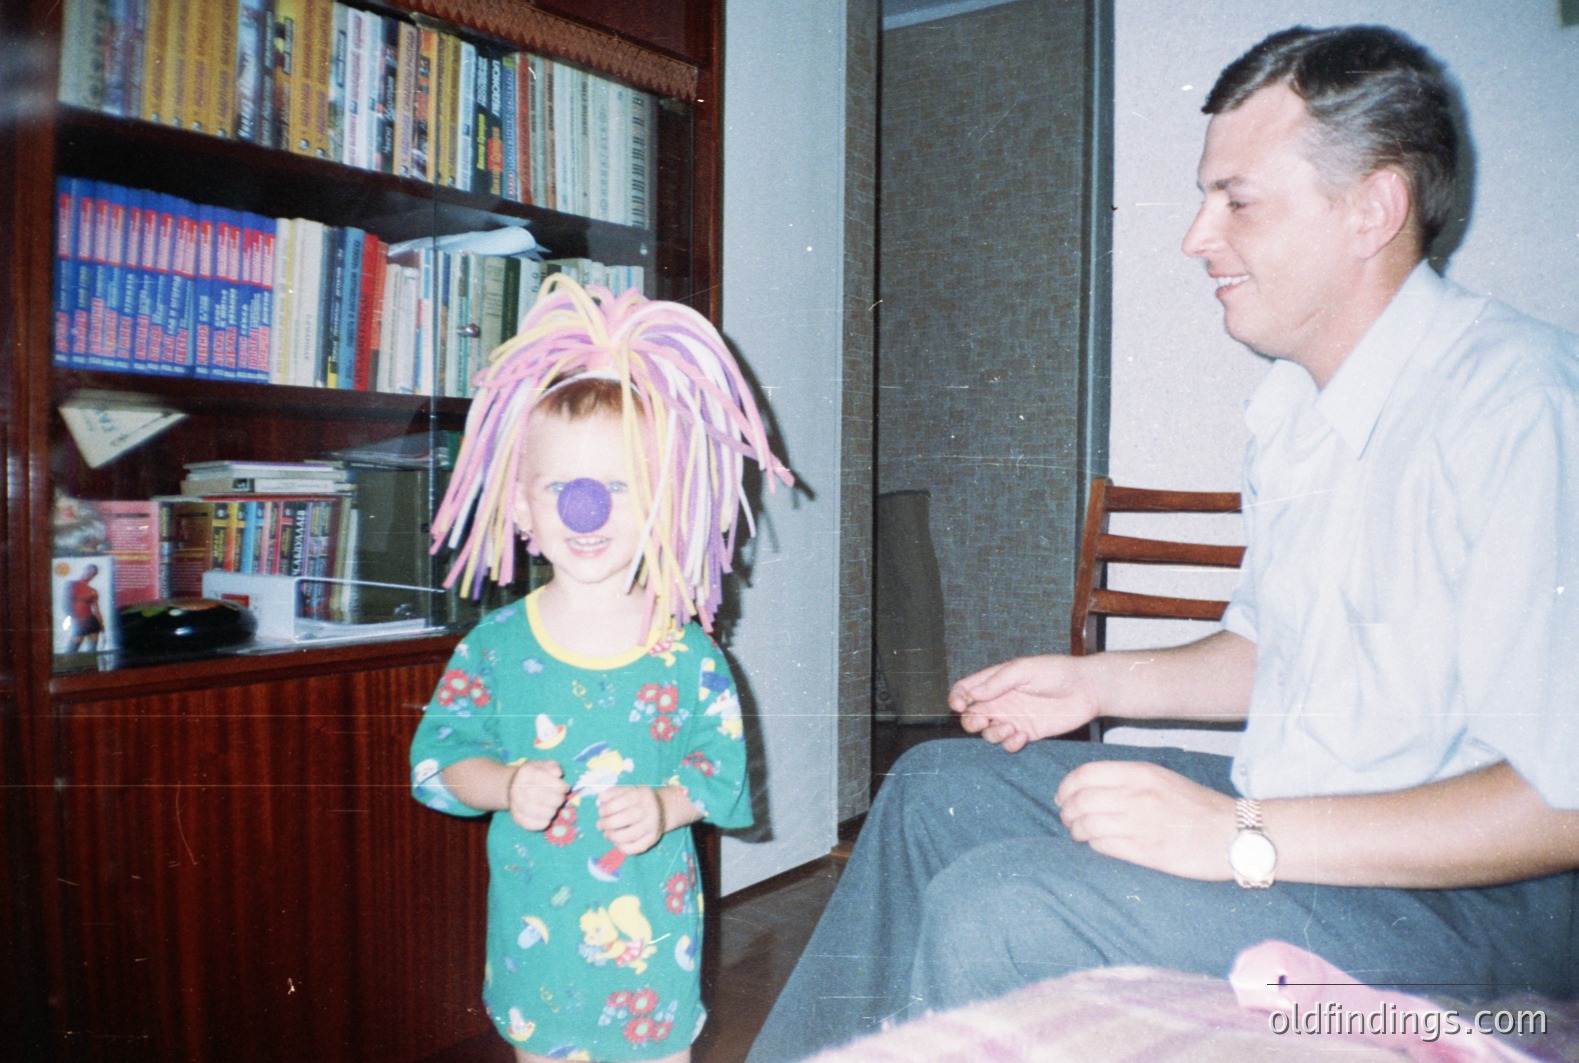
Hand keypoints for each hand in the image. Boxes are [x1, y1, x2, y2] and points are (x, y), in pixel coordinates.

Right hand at [506, 760, 570, 831]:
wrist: (513, 786)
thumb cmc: (534, 775)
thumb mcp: (542, 765)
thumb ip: (552, 766)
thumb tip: (558, 773)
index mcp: (525, 772)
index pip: (545, 780)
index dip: (559, 786)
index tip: (566, 788)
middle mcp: (517, 788)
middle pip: (542, 797)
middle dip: (558, 799)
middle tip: (561, 798)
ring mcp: (515, 804)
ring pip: (537, 812)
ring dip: (552, 811)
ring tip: (555, 807)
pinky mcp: (516, 817)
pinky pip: (530, 824)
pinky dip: (542, 823)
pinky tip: (548, 818)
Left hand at [597, 785, 665, 855]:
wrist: (662, 809)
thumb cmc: (638, 800)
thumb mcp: (627, 790)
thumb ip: (612, 793)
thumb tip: (599, 801)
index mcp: (642, 794)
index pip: (621, 801)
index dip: (607, 808)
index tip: (600, 812)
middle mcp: (650, 809)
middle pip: (626, 818)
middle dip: (607, 823)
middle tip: (600, 825)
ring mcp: (653, 825)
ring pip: (630, 835)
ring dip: (613, 836)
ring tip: (607, 834)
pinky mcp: (653, 839)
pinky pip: (636, 847)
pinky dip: (623, 847)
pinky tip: (617, 843)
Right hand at [948, 654, 1101, 751]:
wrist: (1087, 689)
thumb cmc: (1056, 671)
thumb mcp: (1025, 669)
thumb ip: (998, 681)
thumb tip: (973, 694)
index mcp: (995, 681)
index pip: (965, 689)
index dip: (956, 698)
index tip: (958, 705)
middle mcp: (1001, 701)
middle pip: (971, 716)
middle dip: (971, 722)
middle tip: (984, 721)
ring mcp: (1013, 718)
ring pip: (988, 733)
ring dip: (992, 734)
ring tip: (1010, 728)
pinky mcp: (1027, 733)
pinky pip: (1008, 744)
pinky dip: (1010, 743)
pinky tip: (1022, 735)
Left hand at [1054, 760, 1234, 879]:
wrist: (1234, 834)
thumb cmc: (1198, 806)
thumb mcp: (1162, 779)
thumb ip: (1127, 779)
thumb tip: (1088, 787)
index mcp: (1140, 773)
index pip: (1084, 775)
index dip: (1066, 787)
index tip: (1063, 797)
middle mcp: (1137, 795)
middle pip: (1080, 801)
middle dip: (1067, 811)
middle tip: (1068, 818)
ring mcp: (1140, 824)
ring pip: (1086, 824)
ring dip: (1076, 830)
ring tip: (1079, 833)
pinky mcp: (1145, 852)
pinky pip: (1102, 846)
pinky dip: (1093, 845)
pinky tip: (1097, 844)